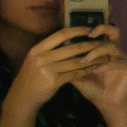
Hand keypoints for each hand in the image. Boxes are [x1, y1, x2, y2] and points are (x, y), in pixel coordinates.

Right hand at [3, 25, 119, 115]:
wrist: (23, 97)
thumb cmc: (32, 76)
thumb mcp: (35, 59)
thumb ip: (49, 50)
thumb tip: (67, 38)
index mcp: (38, 49)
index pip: (60, 34)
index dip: (77, 30)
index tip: (90, 30)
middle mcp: (42, 57)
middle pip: (71, 48)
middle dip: (90, 45)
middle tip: (103, 44)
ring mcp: (47, 70)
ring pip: (76, 62)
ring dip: (92, 59)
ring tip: (104, 57)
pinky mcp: (54, 81)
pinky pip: (74, 74)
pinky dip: (86, 71)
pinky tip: (95, 69)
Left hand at [68, 25, 126, 109]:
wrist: (106, 104)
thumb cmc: (92, 89)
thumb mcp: (78, 75)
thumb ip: (70, 64)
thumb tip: (54, 54)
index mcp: (104, 50)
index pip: (100, 33)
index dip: (88, 30)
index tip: (73, 35)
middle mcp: (115, 51)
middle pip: (114, 31)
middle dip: (102, 28)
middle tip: (88, 34)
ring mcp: (123, 58)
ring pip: (111, 46)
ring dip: (96, 52)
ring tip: (84, 61)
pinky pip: (116, 61)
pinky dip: (103, 65)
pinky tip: (94, 71)